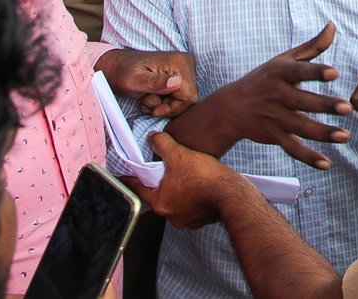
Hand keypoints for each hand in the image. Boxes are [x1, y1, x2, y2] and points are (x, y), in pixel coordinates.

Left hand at [95, 49, 198, 117]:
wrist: (115, 67)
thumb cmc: (121, 73)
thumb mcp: (135, 80)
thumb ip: (156, 83)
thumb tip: (177, 84)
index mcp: (180, 62)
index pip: (190, 97)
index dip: (173, 109)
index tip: (154, 109)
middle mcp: (186, 63)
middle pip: (188, 99)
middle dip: (167, 107)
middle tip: (147, 101)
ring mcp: (183, 69)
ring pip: (183, 100)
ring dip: (164, 105)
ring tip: (147, 99)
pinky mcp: (179, 75)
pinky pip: (179, 97)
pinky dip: (164, 102)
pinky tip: (151, 97)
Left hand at [123, 131, 250, 228]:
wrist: (232, 193)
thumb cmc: (204, 178)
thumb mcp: (179, 154)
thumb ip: (162, 144)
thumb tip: (153, 138)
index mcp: (160, 203)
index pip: (138, 189)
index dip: (131, 179)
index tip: (124, 177)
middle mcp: (172, 216)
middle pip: (159, 195)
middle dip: (161, 182)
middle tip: (166, 169)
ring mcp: (189, 219)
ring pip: (178, 201)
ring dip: (180, 189)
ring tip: (187, 174)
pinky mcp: (204, 218)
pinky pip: (194, 205)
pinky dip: (195, 195)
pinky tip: (201, 183)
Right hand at [208, 23, 350, 168]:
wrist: (230, 108)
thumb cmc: (264, 79)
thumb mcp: (283, 60)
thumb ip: (311, 47)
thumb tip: (332, 25)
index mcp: (279, 74)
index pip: (299, 71)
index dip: (315, 72)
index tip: (334, 73)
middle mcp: (276, 96)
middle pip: (302, 102)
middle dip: (324, 106)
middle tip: (347, 108)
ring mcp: (275, 118)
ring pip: (300, 128)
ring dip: (323, 134)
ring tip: (345, 136)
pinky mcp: (274, 136)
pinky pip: (292, 149)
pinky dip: (308, 157)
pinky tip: (327, 163)